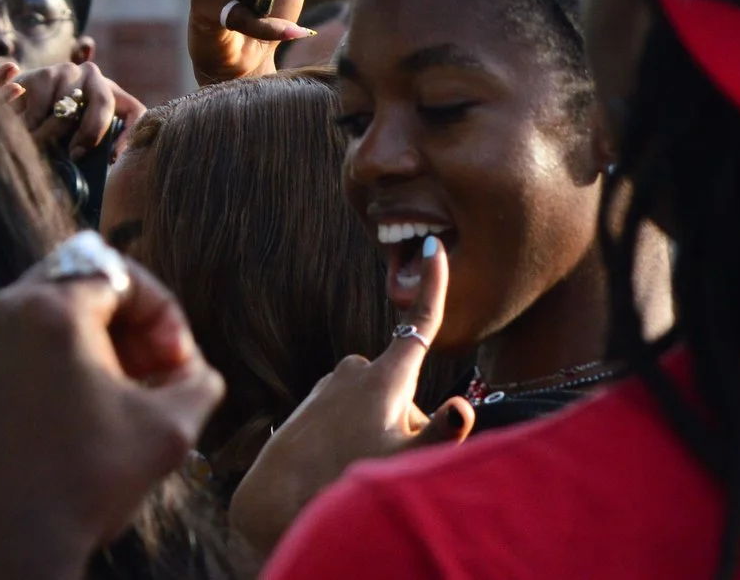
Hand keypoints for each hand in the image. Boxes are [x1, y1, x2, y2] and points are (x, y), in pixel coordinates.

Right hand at [0, 59, 141, 159]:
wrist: (17, 110)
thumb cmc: (54, 132)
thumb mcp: (79, 141)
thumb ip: (95, 149)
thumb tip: (108, 163)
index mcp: (110, 94)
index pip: (134, 110)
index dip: (130, 134)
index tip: (113, 158)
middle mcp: (92, 76)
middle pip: (104, 102)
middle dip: (90, 132)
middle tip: (75, 155)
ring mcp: (67, 71)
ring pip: (68, 108)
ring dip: (53, 133)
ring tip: (40, 145)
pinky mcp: (42, 74)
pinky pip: (42, 108)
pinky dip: (33, 126)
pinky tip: (26, 129)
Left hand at [0, 251, 224, 579]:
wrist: (12, 540)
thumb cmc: (88, 481)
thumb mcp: (171, 429)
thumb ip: (197, 379)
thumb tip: (193, 368)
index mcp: (51, 308)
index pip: (123, 275)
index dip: (164, 314)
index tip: (178, 363)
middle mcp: (7, 309)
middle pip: (85, 279)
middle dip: (131, 318)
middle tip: (156, 367)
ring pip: (55, 305)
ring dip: (100, 335)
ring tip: (128, 388)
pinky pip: (28, 336)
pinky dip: (65, 353)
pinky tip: (91, 403)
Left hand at [227, 237, 471, 560]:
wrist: (277, 492)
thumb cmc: (342, 477)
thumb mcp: (401, 459)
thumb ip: (439, 434)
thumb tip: (462, 406)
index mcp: (385, 376)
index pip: (420, 324)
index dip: (434, 287)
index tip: (436, 248)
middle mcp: (357, 368)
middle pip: (407, 388)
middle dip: (410, 419)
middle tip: (389, 457)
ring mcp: (334, 380)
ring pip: (381, 403)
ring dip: (383, 429)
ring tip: (357, 462)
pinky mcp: (318, 396)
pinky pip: (354, 411)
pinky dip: (358, 431)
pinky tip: (337, 458)